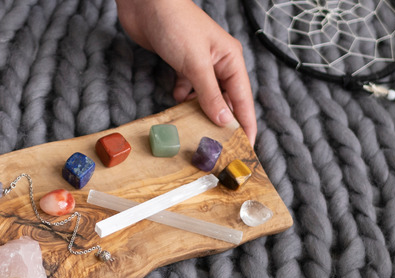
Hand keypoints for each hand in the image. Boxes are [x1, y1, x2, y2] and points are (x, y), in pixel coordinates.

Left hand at [116, 0, 256, 144]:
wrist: (146, 4)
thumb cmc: (175, 25)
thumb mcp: (196, 63)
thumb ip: (210, 94)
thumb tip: (225, 121)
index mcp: (231, 59)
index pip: (244, 98)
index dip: (246, 123)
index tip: (247, 147)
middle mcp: (218, 62)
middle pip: (226, 98)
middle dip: (223, 120)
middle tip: (219, 146)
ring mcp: (199, 63)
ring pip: (206, 95)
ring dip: (201, 110)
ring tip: (198, 130)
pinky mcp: (180, 63)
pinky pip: (187, 87)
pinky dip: (183, 96)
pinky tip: (177, 99)